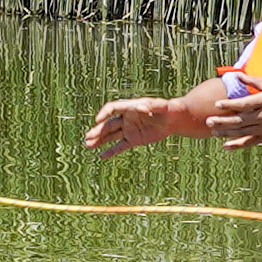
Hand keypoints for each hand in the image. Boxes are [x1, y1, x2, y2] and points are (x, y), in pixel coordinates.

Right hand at [80, 95, 206, 156]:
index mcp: (130, 107)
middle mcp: (126, 118)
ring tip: (88, 145)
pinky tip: (101, 156)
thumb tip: (141, 107)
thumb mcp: (162, 105)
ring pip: (111, 135)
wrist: (174, 119)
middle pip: (108, 124)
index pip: (112, 108)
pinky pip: (120, 146)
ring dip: (100, 140)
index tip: (98, 120)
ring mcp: (129, 129)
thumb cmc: (168, 109)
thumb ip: (152, 105)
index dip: (104, 113)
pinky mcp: (134, 139)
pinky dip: (111, 151)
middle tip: (87, 138)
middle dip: (98, 131)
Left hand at [196, 84, 261, 147]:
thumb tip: (237, 75)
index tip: (216, 104)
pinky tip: (225, 146)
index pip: (243, 103)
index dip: (229, 104)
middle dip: (223, 121)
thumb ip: (254, 81)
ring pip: (241, 132)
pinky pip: (249, 142)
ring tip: (212, 132)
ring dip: (226, 133)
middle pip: (239, 119)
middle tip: (208, 121)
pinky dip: (237, 145)